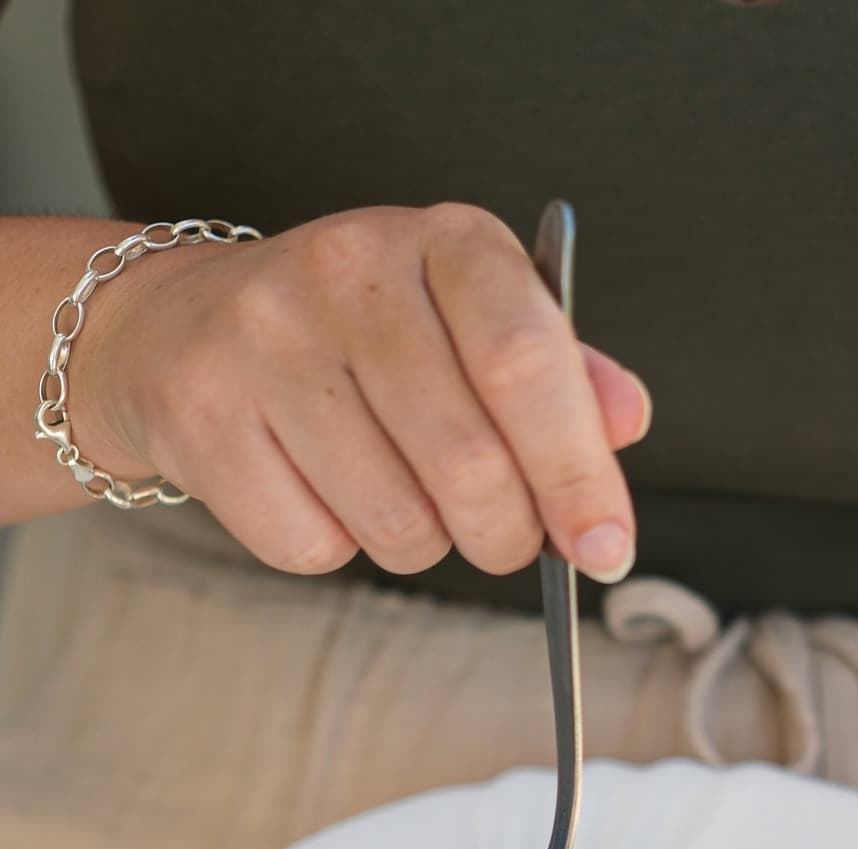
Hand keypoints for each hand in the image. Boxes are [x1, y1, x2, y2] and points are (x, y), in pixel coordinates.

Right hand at [74, 205, 648, 581]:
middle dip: (506, 535)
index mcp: (444, 241)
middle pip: (469, 465)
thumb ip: (561, 374)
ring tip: (399, 493)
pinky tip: (320, 490)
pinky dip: (336, 546)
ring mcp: (265, 340)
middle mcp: (349, 274)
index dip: (579, 476)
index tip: (604, 550)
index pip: (528, 365)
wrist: (183, 325)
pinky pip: (311, 545)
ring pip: (396, 521)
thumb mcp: (474, 324)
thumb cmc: (360, 338)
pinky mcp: (203, 413)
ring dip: (421, 542)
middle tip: (503, 536)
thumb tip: (625, 420)